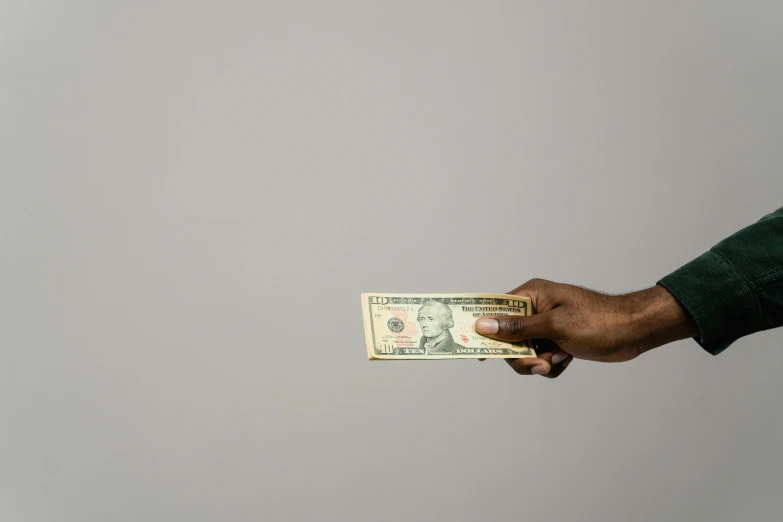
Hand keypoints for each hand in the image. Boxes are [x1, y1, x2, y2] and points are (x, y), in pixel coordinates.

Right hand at [475, 279, 698, 377]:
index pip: (496, 310)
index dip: (483, 328)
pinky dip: (551, 365)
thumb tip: (483, 324)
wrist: (633, 332)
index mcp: (532, 295)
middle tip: (539, 364)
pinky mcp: (557, 341)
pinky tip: (568, 359)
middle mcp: (536, 309)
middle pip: (508, 338)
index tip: (472, 348)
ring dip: (539, 362)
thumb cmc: (597, 321)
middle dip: (522, 356)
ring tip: (558, 359)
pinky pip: (541, 359)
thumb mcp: (554, 325)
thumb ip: (517, 327)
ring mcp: (546, 327)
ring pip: (524, 353)